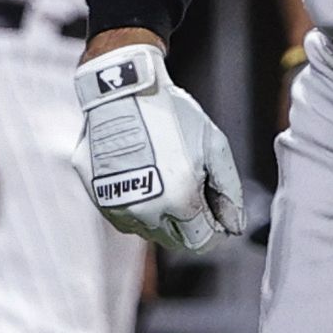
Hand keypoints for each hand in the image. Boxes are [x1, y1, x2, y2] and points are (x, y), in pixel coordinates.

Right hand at [79, 40, 247, 256]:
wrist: (123, 90)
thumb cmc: (171, 114)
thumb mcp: (213, 146)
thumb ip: (229, 191)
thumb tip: (235, 225)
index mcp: (180, 201)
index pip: (202, 242)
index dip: (214, 230)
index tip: (215, 214)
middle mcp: (146, 212)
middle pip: (175, 240)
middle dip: (188, 223)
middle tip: (190, 188)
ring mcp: (118, 207)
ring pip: (147, 230)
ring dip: (161, 215)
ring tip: (163, 177)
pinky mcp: (97, 197)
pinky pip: (123, 218)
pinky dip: (136, 207)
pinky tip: (142, 177)